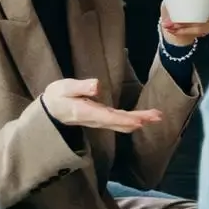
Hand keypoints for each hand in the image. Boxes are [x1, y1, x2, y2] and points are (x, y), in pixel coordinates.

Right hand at [42, 78, 162, 133]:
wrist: (50, 110)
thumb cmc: (57, 97)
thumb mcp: (65, 88)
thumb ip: (80, 87)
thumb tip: (96, 86)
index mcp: (86, 112)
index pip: (108, 117)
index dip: (124, 119)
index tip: (139, 121)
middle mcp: (96, 119)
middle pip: (120, 122)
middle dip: (139, 120)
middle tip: (158, 116)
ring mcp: (100, 119)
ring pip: (122, 122)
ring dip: (140, 120)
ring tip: (157, 116)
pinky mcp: (102, 117)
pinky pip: (119, 120)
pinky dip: (133, 119)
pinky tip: (142, 119)